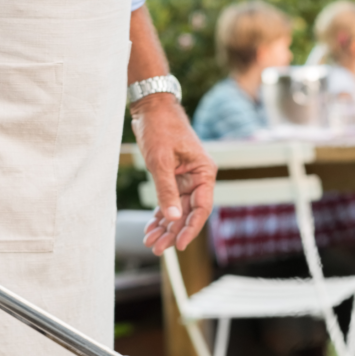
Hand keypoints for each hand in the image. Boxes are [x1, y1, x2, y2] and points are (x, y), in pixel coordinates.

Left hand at [131, 93, 215, 255]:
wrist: (151, 106)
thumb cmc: (160, 128)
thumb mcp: (160, 161)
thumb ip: (167, 190)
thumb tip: (173, 218)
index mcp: (204, 173)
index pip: (201, 208)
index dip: (190, 229)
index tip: (179, 245)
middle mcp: (198, 178)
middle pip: (188, 213)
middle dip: (173, 231)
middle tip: (158, 248)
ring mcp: (185, 179)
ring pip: (177, 210)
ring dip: (165, 226)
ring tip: (150, 242)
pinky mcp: (173, 177)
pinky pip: (169, 201)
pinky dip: (160, 214)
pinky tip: (151, 228)